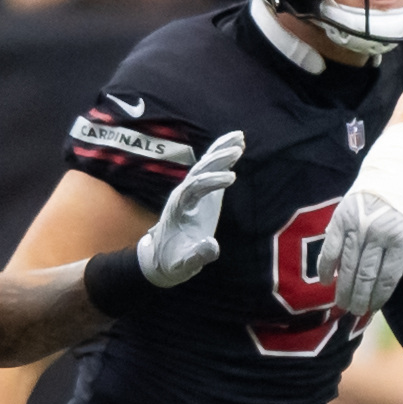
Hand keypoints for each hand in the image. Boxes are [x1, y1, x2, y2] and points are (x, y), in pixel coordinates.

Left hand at [138, 131, 239, 286]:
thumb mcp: (184, 265)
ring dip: (220, 151)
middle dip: (217, 160)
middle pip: (199, 171)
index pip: (193, 188)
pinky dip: (222, 156)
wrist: (162, 257)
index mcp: (178, 209)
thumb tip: (211, 247)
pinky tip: (237, 144)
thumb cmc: (174, 262)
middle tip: (237, 150)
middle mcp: (183, 194)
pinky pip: (211, 170)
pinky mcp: (201, 192)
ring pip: (204, 166)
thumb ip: (196, 257)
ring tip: (240, 138)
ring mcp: (191, 191)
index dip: (212, 181)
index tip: (231, 179)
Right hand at [318, 119, 402, 317]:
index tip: (372, 309)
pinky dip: (327, 265)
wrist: (395, 167)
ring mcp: (358, 224)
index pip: (387, 278)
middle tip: (354, 311)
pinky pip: (331, 247)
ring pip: (347, 265)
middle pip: (365, 275)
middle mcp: (379, 232)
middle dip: (358, 298)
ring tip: (341, 303)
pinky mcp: (342, 216)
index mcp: (401, 238)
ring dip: (342, 288)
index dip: (379, 297)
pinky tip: (326, 280)